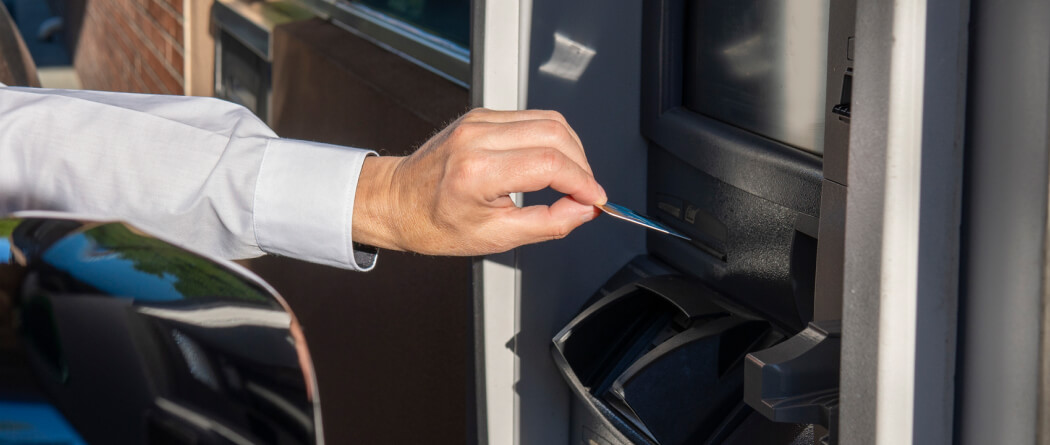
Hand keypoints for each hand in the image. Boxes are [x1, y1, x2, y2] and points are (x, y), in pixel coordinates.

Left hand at [352, 108, 606, 255]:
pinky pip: (531, 118)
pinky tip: (551, 163)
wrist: (396, 202)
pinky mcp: (481, 115)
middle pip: (555, 134)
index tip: (595, 200)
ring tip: (573, 179)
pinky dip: (552, 139)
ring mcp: (478, 121)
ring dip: (571, 149)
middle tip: (587, 193)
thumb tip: (584, 211)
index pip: (550, 164)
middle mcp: (477, 137)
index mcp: (477, 171)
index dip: (583, 182)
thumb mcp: (494, 238)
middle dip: (582, 165)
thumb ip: (547, 224)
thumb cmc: (433, 224)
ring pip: (548, 120)